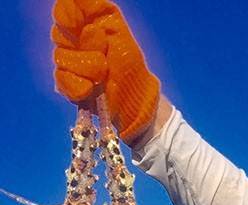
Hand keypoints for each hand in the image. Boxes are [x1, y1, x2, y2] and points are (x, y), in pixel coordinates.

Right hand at [52, 0, 160, 142]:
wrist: (133, 98)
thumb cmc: (129, 63)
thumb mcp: (117, 29)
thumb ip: (96, 8)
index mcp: (84, 23)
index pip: (63, 11)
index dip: (70, 17)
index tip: (84, 25)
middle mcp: (73, 41)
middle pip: (59, 34)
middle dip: (85, 44)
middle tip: (104, 51)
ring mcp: (68, 63)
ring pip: (61, 58)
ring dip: (86, 67)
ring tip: (103, 74)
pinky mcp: (66, 85)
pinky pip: (61, 80)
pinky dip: (79, 86)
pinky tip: (92, 89)